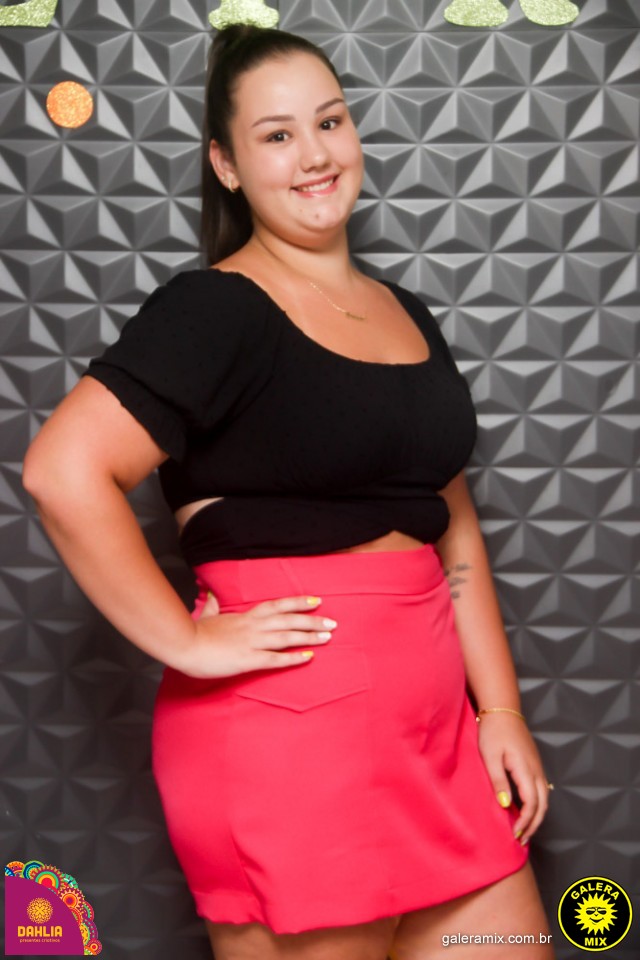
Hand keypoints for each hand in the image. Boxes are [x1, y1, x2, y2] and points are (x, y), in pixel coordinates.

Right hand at [174, 593, 336, 679]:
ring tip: (327, 637)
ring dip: (308, 637)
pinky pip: (275, 659)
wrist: (184, 646)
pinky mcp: (248, 660)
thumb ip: (213, 605)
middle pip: (288, 620)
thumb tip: (211, 594)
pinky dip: (293, 658)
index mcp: (245, 616)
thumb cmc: (194, 632)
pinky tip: (308, 657)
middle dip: (312, 621)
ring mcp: (251, 642)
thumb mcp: (206, 615)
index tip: (316, 601)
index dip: (298, 603)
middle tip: (332, 623)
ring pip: (286, 637)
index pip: (277, 606)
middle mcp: (252, 627)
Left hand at [477, 713, 550, 844]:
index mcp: (526, 769)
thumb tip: (505, 805)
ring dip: (536, 816)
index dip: (525, 821)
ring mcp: (538, 766)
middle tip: (521, 840)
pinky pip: (540, 790)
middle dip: (533, 825)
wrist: (502, 710)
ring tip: (524, 830)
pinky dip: (536, 805)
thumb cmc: (493, 731)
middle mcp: (536, 770)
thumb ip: (499, 781)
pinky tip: (524, 810)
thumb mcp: (490, 756)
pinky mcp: (534, 764)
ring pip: (544, 798)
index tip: (515, 834)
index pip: (531, 803)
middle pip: (542, 805)